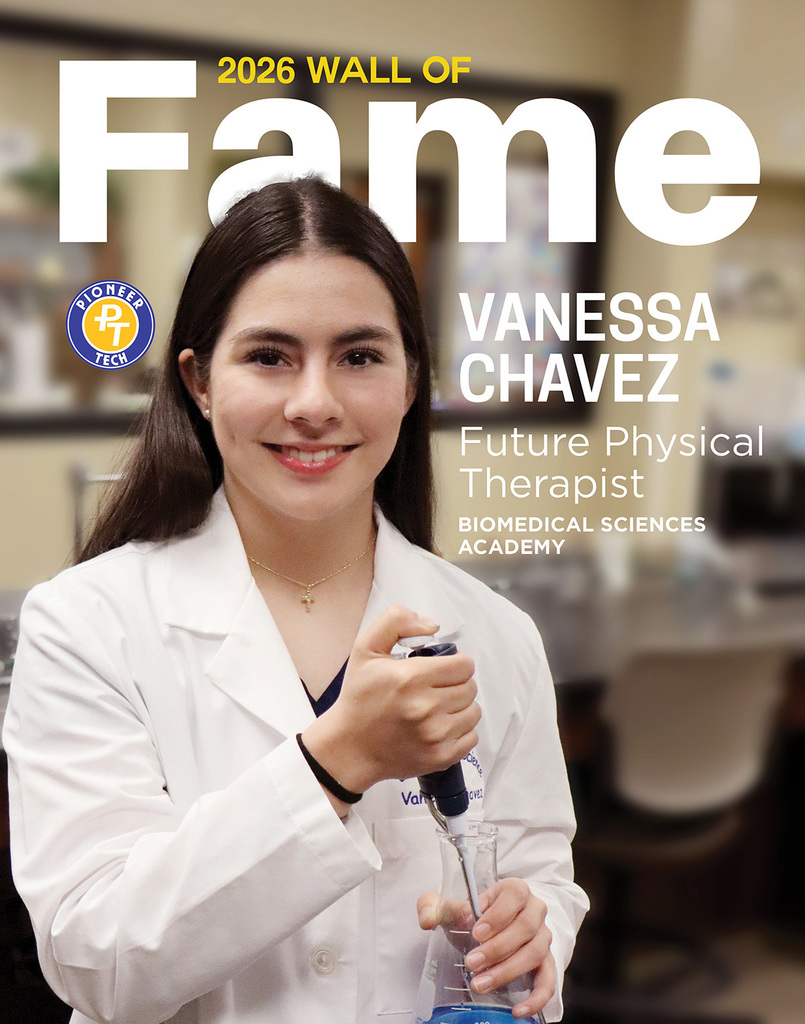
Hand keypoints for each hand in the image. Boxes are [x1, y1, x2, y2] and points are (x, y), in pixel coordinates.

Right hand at [301, 605, 480, 794]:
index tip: (441, 669)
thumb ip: (396, 620)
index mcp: (410, 677)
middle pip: (470, 687)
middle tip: (435, 688)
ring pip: (473, 712)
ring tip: (437, 708)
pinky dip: (460, 732)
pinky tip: (439, 727)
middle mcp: (425, 707)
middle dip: (456, 684)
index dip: (455, 663)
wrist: (349, 747)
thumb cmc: (359, 697)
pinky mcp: (439, 758)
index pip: (464, 665)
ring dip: (460, 708)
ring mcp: (434, 736)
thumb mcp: (366, 648)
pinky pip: (471, 738)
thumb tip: (432, 625)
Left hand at [418, 878, 554, 1019]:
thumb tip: (427, 919)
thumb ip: (434, 906)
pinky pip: (549, 981)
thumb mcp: (454, 907)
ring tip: (480, 984)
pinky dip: (537, 998)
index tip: (476, 933)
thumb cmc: (474, 916)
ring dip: (508, 971)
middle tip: (472, 962)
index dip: (498, 914)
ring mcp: (543, 937)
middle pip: (526, 927)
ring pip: (535, 953)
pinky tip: (518, 1011)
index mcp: (515, 890)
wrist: (493, 929)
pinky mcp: (546, 963)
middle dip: (498, 948)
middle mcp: (535, 911)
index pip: (515, 895)